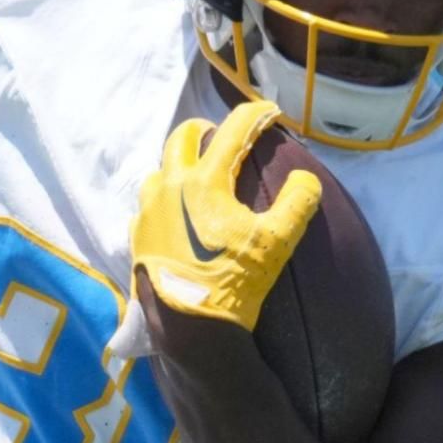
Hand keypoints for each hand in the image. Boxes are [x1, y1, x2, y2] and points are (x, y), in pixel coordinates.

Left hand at [125, 100, 320, 339]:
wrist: (190, 330)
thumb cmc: (234, 283)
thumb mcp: (277, 243)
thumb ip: (297, 203)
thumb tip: (305, 179)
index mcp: (203, 181)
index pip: (232, 130)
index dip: (256, 115)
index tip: (271, 113)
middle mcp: (168, 187)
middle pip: (182, 137)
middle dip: (206, 130)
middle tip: (226, 137)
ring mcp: (147, 212)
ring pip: (159, 169)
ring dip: (181, 163)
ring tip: (201, 176)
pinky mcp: (137, 238)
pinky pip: (148, 205)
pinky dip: (166, 198)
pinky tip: (179, 216)